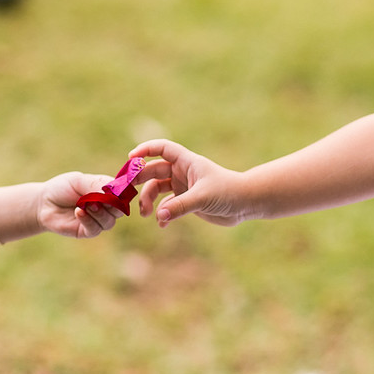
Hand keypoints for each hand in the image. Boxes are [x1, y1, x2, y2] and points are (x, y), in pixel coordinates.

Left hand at [40, 171, 130, 237]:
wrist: (44, 203)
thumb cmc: (62, 188)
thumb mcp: (78, 180)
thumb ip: (96, 184)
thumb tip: (114, 189)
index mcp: (108, 191)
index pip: (123, 193)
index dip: (123, 192)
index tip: (117, 189)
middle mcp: (106, 207)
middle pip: (120, 209)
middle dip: (114, 204)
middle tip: (103, 198)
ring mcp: (98, 220)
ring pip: (109, 221)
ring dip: (99, 213)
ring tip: (87, 205)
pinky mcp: (87, 231)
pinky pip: (95, 229)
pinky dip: (88, 220)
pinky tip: (78, 212)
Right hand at [128, 139, 252, 227]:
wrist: (246, 204)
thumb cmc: (229, 192)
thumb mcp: (203, 197)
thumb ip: (181, 206)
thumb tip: (160, 216)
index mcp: (187, 162)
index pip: (162, 149)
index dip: (145, 150)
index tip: (130, 158)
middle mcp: (182, 172)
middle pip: (153, 170)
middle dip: (139, 180)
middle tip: (127, 191)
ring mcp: (183, 187)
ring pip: (157, 190)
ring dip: (148, 200)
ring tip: (145, 213)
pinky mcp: (186, 201)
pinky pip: (167, 206)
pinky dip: (162, 214)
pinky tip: (163, 223)